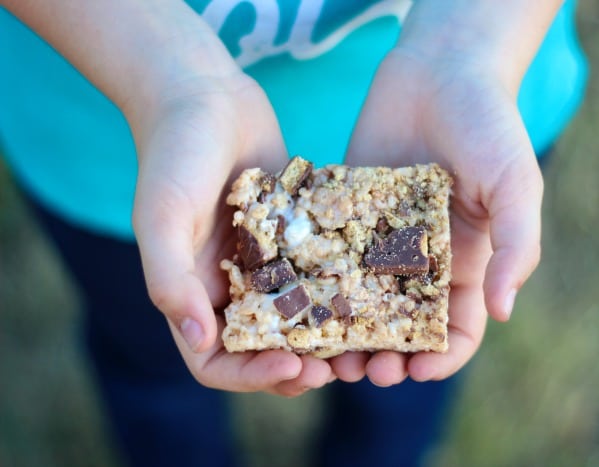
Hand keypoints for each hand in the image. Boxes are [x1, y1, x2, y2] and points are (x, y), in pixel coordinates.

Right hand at [131, 74, 334, 396]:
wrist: (204, 95)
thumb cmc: (173, 153)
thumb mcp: (162, 216)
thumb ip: (170, 280)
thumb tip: (199, 342)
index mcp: (192, 293)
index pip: (216, 361)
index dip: (252, 376)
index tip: (293, 366)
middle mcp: (229, 287)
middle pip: (263, 348)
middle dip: (297, 364)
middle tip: (335, 365)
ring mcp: (265, 263)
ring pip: (297, 316)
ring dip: (324, 334)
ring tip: (359, 339)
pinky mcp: (293, 236)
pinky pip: (317, 272)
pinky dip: (339, 287)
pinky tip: (371, 289)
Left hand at [330, 47, 542, 385]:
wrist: (440, 70)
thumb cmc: (489, 126)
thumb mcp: (515, 185)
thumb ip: (515, 247)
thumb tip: (503, 312)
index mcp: (465, 264)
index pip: (456, 329)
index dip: (439, 359)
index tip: (416, 373)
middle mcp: (420, 261)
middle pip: (401, 327)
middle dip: (385, 355)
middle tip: (363, 369)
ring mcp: (380, 240)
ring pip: (359, 303)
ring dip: (344, 332)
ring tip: (325, 350)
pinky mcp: (347, 214)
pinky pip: (329, 256)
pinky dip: (316, 284)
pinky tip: (298, 300)